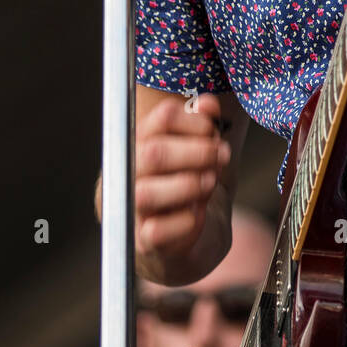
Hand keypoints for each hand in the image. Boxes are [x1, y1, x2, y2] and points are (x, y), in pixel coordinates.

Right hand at [134, 93, 230, 263]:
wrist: (182, 243)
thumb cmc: (187, 186)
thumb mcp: (196, 151)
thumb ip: (202, 123)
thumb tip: (207, 103)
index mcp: (137, 143)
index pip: (161, 119)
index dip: (194, 121)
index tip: (213, 130)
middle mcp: (125, 174)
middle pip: (153, 154)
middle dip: (197, 152)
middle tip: (221, 155)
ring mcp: (129, 210)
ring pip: (147, 193)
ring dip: (189, 185)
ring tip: (209, 183)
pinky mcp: (142, 243)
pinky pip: (158, 232)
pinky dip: (186, 221)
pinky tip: (197, 214)